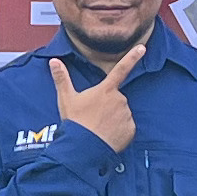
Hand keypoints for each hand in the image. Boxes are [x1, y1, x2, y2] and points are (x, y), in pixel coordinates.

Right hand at [52, 40, 144, 155]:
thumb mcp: (66, 99)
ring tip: (99, 128)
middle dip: (108, 105)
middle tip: (93, 116)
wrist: (83, 148)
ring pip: (122, 113)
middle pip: (116, 98)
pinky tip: (107, 136)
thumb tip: (54, 61)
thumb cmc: (75, 122)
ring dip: (113, 118)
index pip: (121, 69)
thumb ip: (62, 78)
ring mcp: (126, 115)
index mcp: (106, 90)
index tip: (143, 47)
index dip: (132, 57)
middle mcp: (119, 99)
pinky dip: (119, 131)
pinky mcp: (131, 130)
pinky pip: (126, 127)